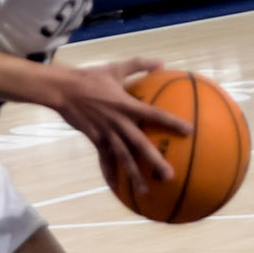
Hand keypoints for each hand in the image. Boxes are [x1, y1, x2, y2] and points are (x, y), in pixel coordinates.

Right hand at [55, 54, 191, 195]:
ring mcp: (107, 133)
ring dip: (134, 174)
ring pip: (123, 157)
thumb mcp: (116, 68)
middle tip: (169, 175)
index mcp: (127, 105)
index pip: (154, 114)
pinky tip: (116, 188)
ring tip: (145, 190)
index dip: (172, 122)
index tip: (189, 131)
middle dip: (155, 161)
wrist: (64, 89)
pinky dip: (109, 174)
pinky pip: (104, 160)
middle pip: (140, 144)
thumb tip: (161, 62)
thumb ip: (139, 65)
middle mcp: (119, 122)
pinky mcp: (96, 140)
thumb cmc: (91, 77)